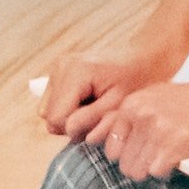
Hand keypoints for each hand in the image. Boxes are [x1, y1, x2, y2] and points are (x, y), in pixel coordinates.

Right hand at [42, 49, 173, 137]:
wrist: (141, 59)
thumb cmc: (135, 82)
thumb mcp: (118, 105)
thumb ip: (91, 119)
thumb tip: (67, 129)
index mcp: (75, 72)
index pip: (56, 118)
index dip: (75, 128)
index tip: (97, 122)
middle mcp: (61, 65)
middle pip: (49, 115)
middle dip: (71, 121)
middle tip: (97, 114)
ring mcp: (57, 66)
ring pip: (47, 110)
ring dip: (69, 115)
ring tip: (93, 106)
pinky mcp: (57, 70)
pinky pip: (51, 102)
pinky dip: (67, 106)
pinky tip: (87, 99)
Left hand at [79, 80, 188, 182]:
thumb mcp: (157, 98)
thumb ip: (133, 117)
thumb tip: (106, 143)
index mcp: (133, 103)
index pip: (111, 146)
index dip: (126, 156)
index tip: (140, 155)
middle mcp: (142, 114)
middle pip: (124, 163)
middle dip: (140, 166)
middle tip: (158, 158)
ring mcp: (159, 128)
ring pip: (138, 170)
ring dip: (154, 168)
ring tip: (169, 156)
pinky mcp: (177, 143)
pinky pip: (157, 171)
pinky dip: (167, 170)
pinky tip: (179, 158)